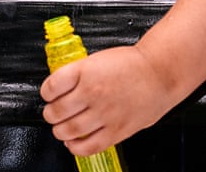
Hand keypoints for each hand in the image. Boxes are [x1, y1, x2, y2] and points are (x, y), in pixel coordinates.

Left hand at [40, 45, 172, 155]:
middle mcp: (92, 93)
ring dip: (60, 131)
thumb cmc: (132, 64)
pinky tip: (73, 142)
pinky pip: (89, 146)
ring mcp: (104, 113)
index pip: (51, 86)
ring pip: (69, 130)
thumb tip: (60, 87)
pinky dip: (76, 147)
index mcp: (85, 72)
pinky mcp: (116, 130)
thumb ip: (78, 74)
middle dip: (50, 114)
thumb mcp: (98, 59)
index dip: (45, 92)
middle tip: (52, 113)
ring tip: (61, 127)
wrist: (160, 73)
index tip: (48, 94)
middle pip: (56, 111)